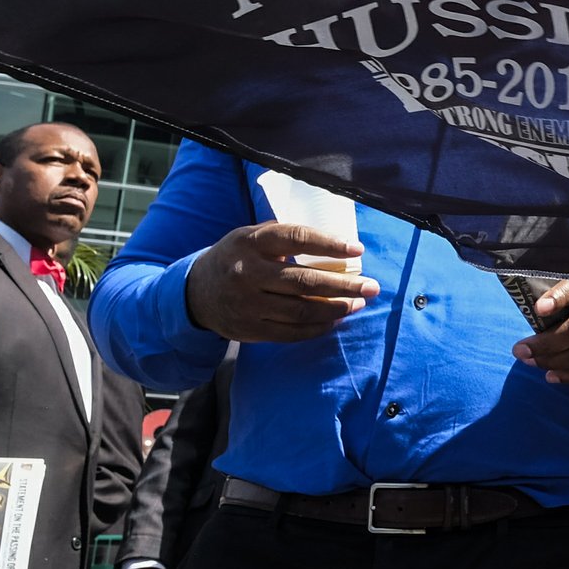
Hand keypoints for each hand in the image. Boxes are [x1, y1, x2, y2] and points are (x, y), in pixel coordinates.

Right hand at [185, 223, 377, 342]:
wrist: (196, 291)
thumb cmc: (238, 257)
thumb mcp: (252, 236)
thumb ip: (286, 238)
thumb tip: (338, 244)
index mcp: (252, 242)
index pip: (297, 239)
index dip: (330, 244)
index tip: (357, 249)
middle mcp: (248, 273)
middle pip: (305, 281)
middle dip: (344, 285)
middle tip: (372, 286)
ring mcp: (248, 304)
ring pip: (301, 310)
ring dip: (336, 309)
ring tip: (358, 303)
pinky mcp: (250, 329)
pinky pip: (291, 332)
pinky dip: (317, 328)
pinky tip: (335, 320)